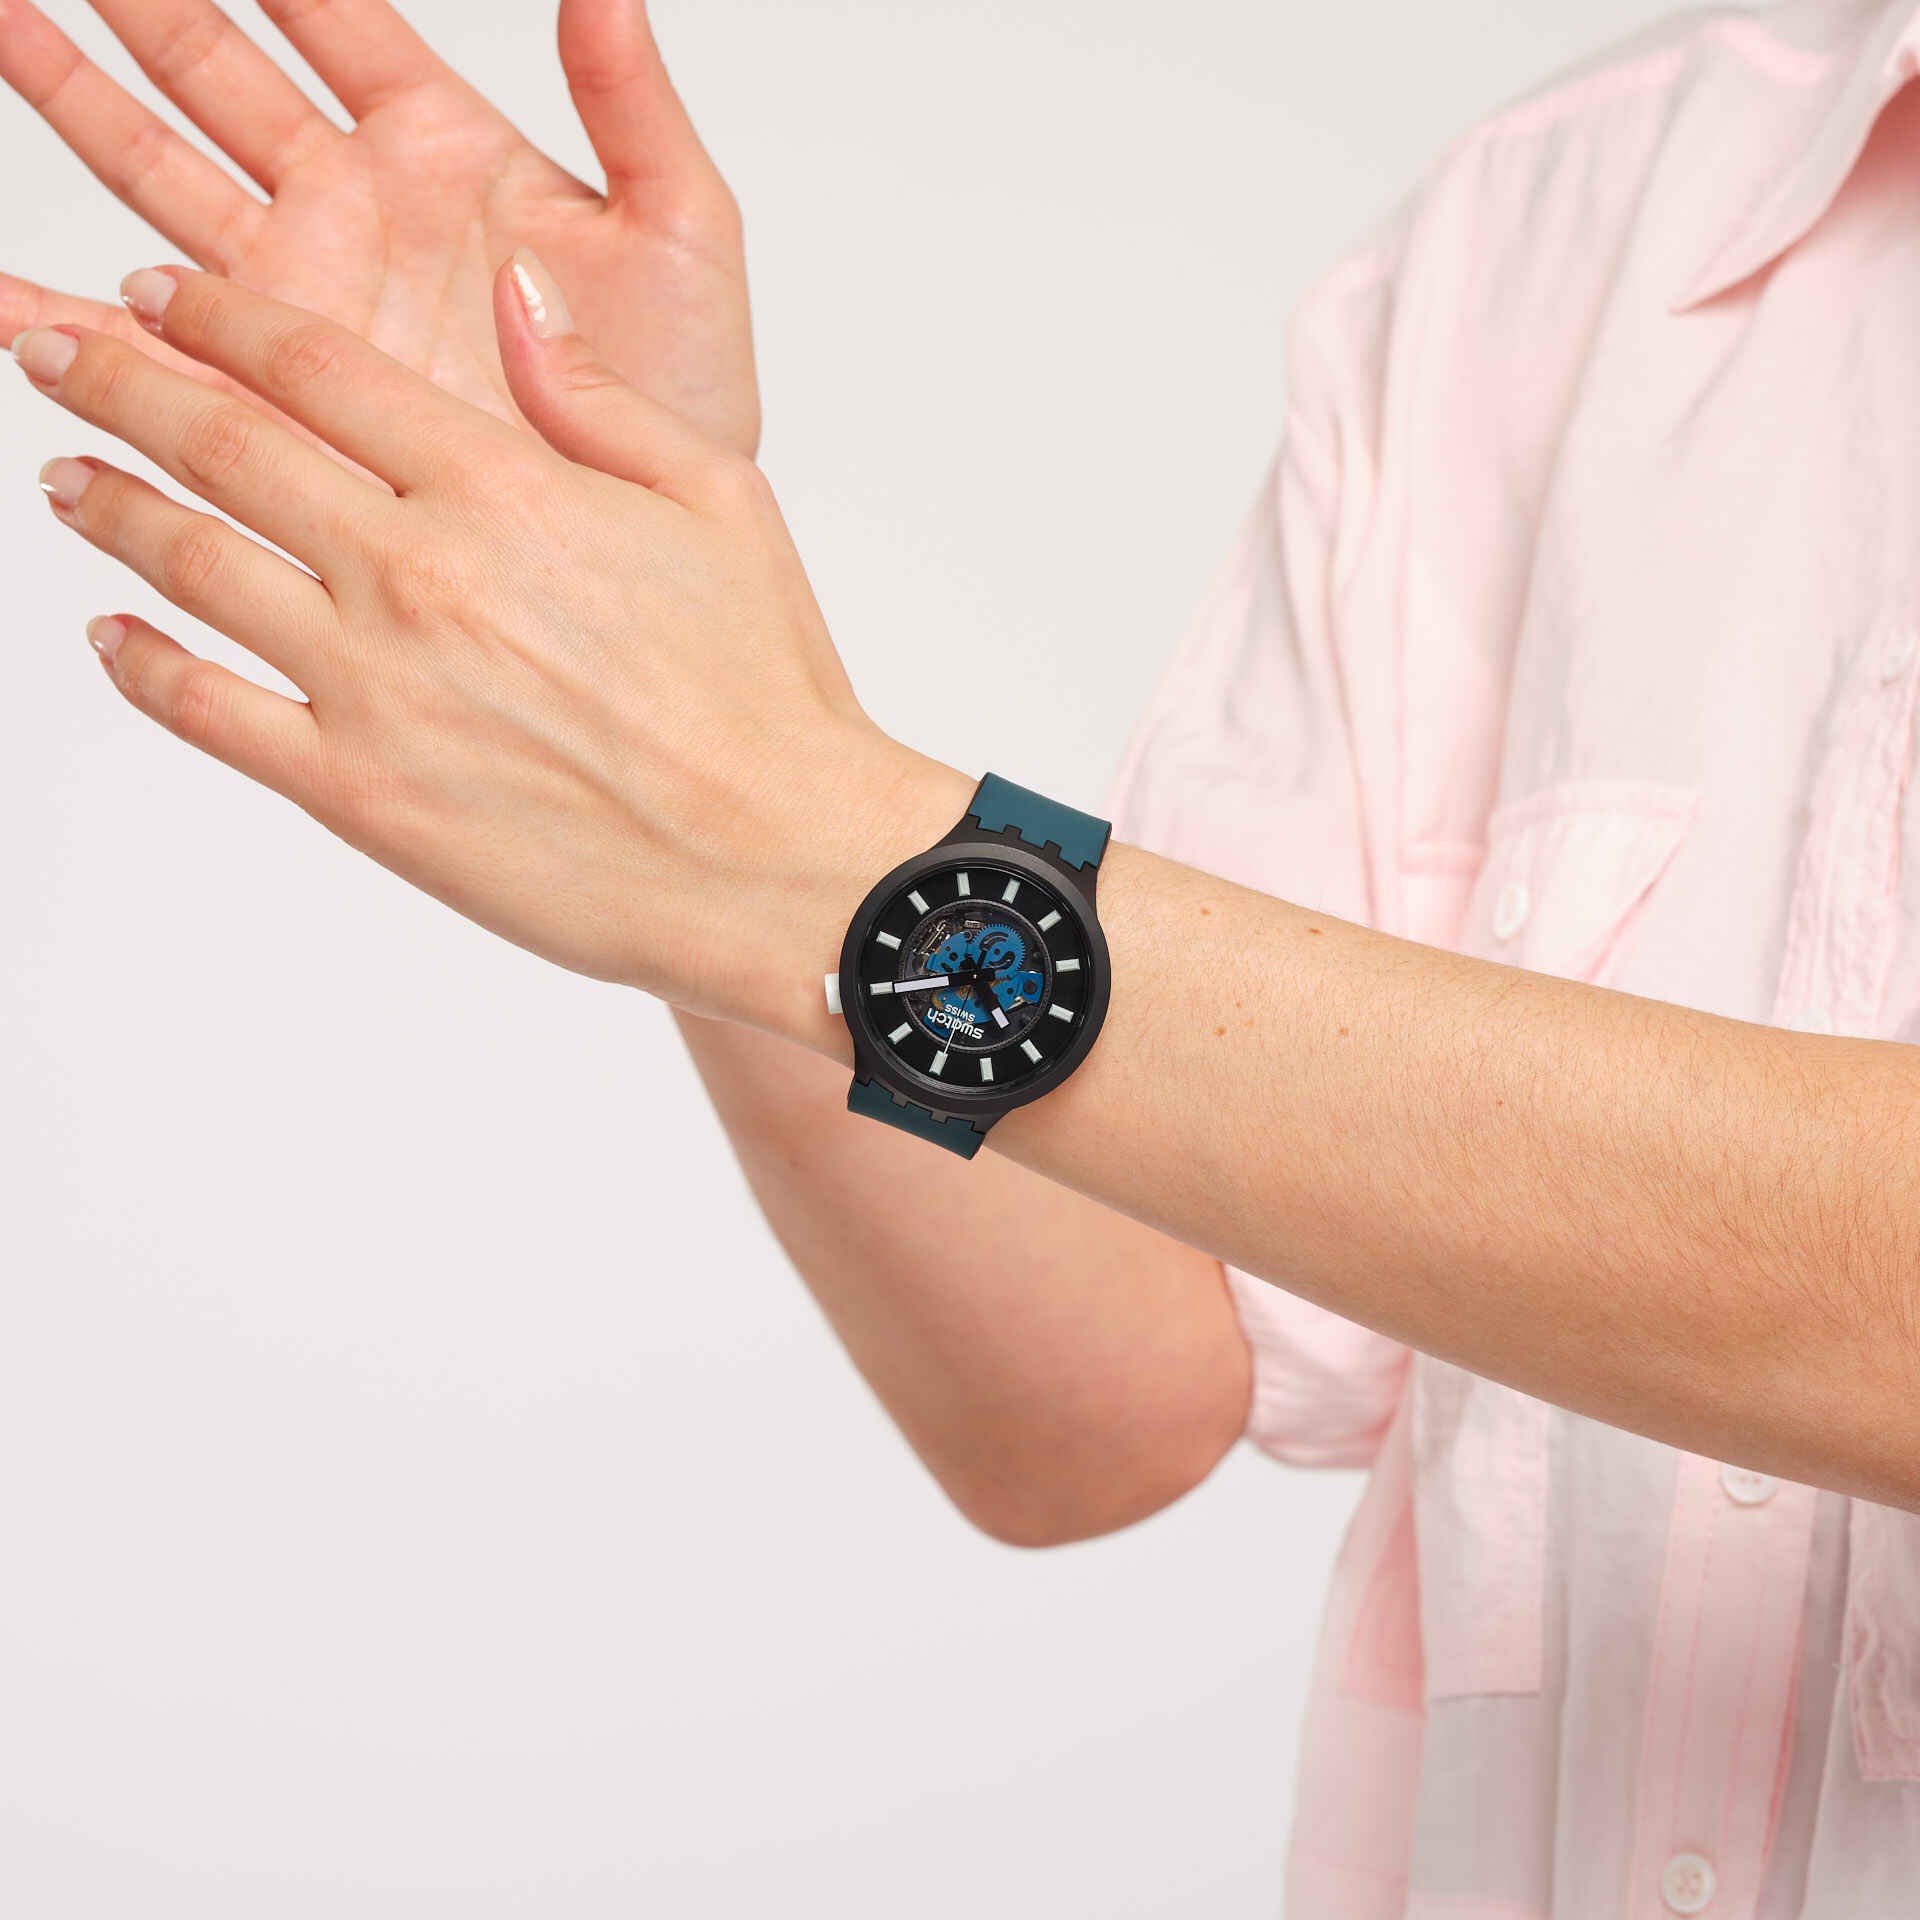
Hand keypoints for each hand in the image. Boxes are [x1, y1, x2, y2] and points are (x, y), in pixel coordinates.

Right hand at [0, 0, 757, 453]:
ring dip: (76, 108)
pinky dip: (77, 315)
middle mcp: (357, 207)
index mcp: (440, 144)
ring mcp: (309, 294)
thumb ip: (632, 106)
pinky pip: (155, 341)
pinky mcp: (281, 388)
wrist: (659, 538)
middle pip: (209, 76)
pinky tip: (15, 302)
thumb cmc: (690, 389)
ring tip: (5, 36)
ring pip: (157, 179)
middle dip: (131, 11)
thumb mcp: (681, 233)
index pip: (325, 13)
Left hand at [13, 258, 964, 1035]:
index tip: (163, 294)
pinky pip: (209, 714)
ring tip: (65, 479)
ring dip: (110, 508)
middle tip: (51, 349)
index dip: (220, 316)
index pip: (314, 367)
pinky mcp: (361, 796)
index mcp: (502, 486)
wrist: (778, 863)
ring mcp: (375, 687)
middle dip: (118, 381)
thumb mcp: (716, 502)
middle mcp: (416, 572)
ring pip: (195, 567)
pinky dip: (141, 664)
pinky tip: (109, 633)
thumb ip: (596, 394)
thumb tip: (514, 292)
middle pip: (223, 446)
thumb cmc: (766, 694)